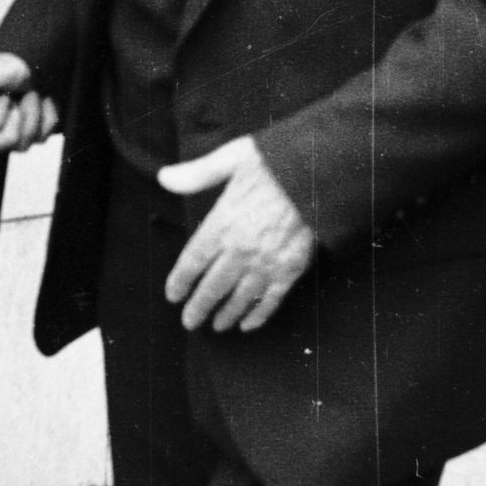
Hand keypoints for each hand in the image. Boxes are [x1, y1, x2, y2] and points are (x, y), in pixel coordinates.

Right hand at [0, 54, 59, 153]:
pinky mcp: (26, 139)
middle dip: (21, 111)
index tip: (2, 94)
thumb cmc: (11, 66)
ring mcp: (5, 140)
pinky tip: (40, 102)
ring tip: (29, 95)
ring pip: (26, 142)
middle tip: (17, 95)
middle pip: (10, 139)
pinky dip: (47, 116)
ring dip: (35, 112)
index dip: (1, 109)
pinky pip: (41, 138)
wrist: (40, 62)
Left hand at [158, 137, 315, 332]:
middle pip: (212, 287)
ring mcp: (266, 263)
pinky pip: (270, 301)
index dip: (180, 281)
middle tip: (190, 321)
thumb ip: (198, 173)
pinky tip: (248, 325)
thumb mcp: (233, 158)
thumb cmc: (277, 162)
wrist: (322, 172)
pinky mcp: (291, 269)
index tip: (173, 295)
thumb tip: (163, 177)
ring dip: (225, 315)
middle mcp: (240, 249)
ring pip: (239, 299)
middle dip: (198, 307)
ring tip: (217, 327)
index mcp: (223, 222)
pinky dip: (258, 316)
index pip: (192, 261)